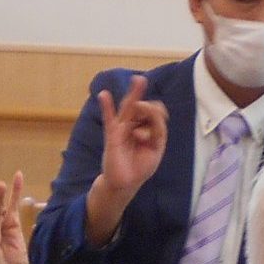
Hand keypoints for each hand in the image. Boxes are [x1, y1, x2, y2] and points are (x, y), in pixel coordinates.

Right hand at [95, 72, 169, 201]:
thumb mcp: (156, 148)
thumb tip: (153, 114)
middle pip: (142, 107)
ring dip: (134, 94)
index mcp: (147, 128)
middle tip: (143, 88)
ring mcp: (123, 128)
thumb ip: (158, 130)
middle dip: (147, 101)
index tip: (158, 127)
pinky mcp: (112, 135)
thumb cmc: (140, 167)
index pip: (155, 113)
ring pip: (129, 108)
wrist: (124, 183)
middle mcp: (135, 125)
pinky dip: (106, 106)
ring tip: (139, 80)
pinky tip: (103, 95)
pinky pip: (109, 118)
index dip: (159, 115)